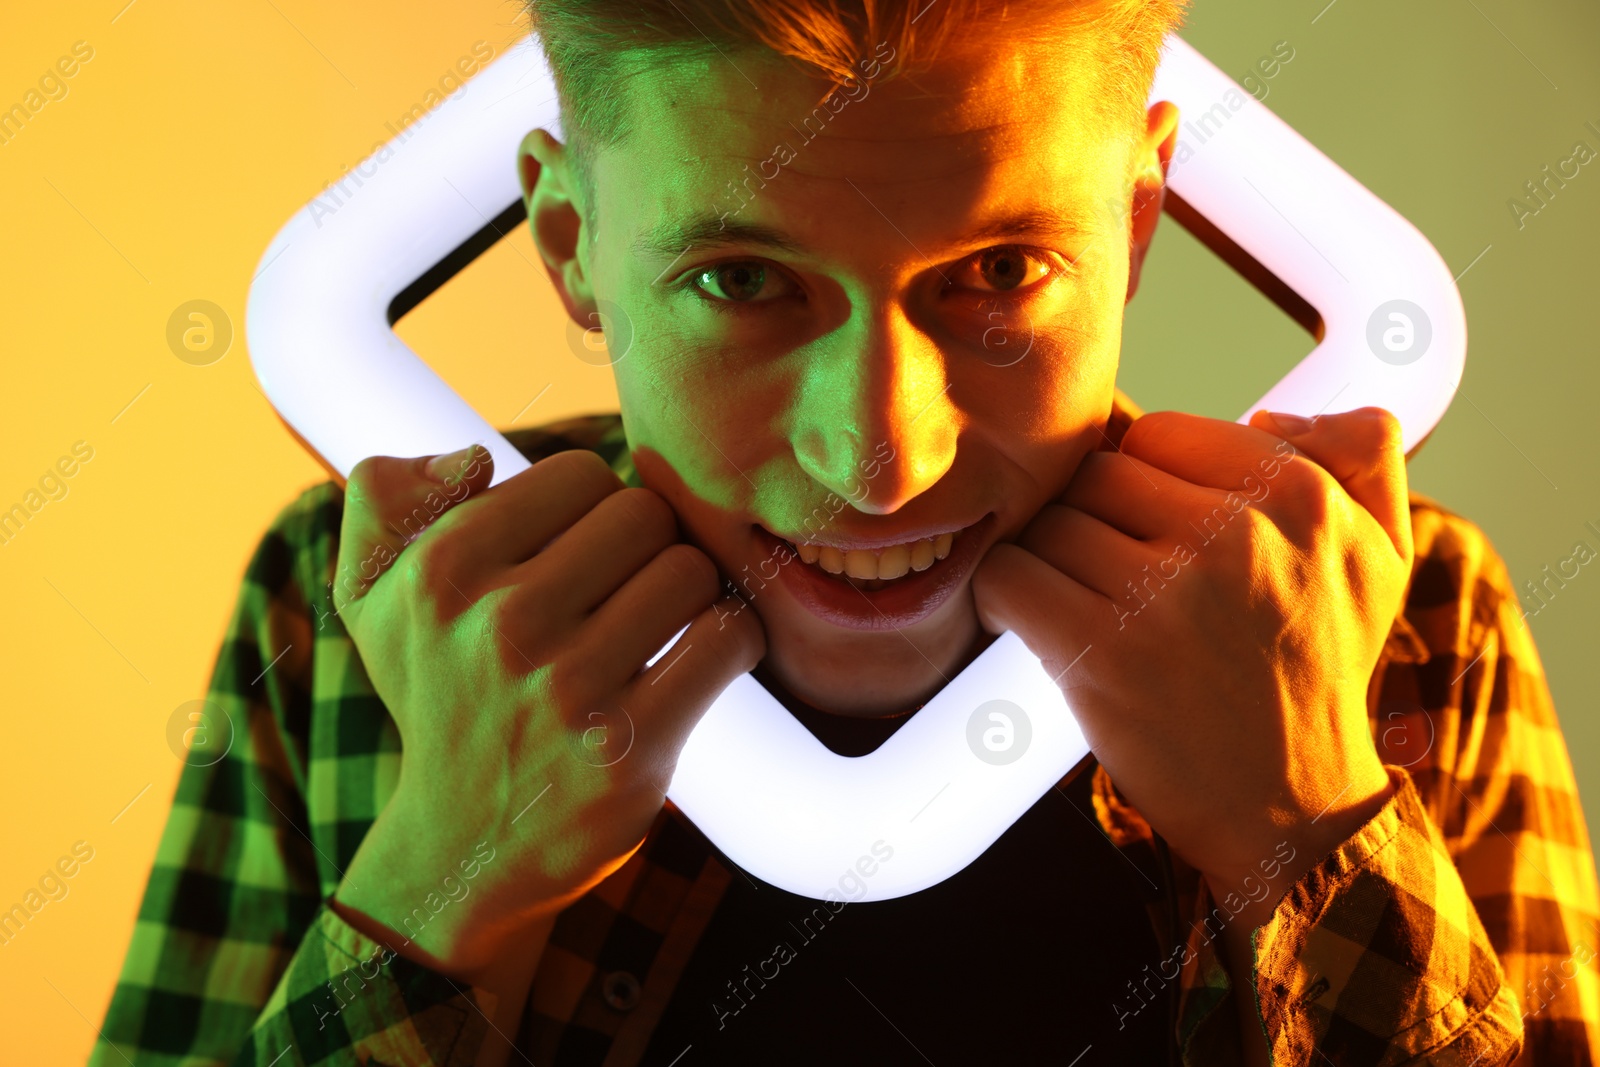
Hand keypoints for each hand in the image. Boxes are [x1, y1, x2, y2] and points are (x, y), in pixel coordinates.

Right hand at [327, 445, 763, 982]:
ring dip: (690, 597)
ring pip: (690, 571)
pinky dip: (731, 642)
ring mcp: (568, 691)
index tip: (580, 557)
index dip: (593, 510)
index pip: (580, 475)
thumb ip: (386, 500)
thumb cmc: (438, 701)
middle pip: (643, 515)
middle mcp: (500, 626)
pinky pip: (725, 641)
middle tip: (626, 595)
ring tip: (658, 631)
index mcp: (441, 571)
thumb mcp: (374, 600)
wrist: (463, 850)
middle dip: (646, 549)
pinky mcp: (631, 748)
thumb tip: (470, 458)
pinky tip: (699, 661)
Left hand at [972, 408, 1411, 901]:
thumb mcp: (1379, 557)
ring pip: (1051, 524)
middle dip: (1097, 522)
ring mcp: (1165, 593)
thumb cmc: (1318, 675)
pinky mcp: (1101, 651)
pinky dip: (1006, 598)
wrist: (1293, 811)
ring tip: (1087, 608)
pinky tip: (1037, 625)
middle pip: (1099, 474)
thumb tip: (1271, 411)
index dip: (1146, 484)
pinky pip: (1009, 575)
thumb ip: (1360, 457)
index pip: (1162, 433)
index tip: (1155, 533)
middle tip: (1118, 580)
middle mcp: (1235, 535)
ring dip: (1054, 564)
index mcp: (1299, 495)